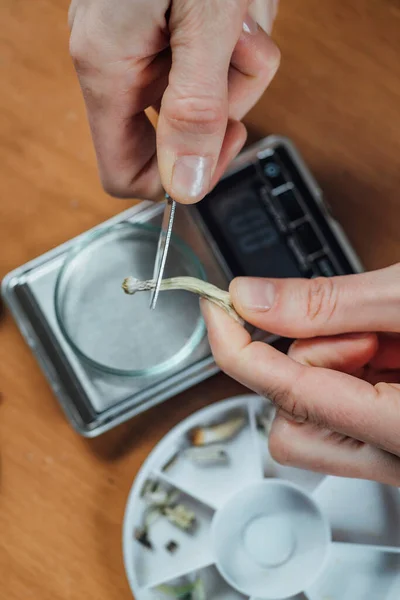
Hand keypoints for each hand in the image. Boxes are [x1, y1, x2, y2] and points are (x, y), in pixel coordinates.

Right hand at [68, 0, 279, 201]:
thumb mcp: (204, 20)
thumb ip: (195, 107)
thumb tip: (184, 187)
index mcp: (109, 69)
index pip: (125, 173)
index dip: (179, 176)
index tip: (226, 137)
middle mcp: (116, 60)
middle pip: (179, 131)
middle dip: (228, 99)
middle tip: (242, 49)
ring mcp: (137, 41)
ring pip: (204, 93)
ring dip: (240, 59)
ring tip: (241, 10)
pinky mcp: (158, 24)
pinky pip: (205, 57)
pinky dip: (234, 35)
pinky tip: (236, 3)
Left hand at [201, 264, 399, 486]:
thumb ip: (329, 305)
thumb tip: (253, 299)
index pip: (289, 396)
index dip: (238, 349)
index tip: (216, 311)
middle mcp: (394, 456)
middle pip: (291, 423)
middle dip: (301, 366)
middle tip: (354, 332)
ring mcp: (391, 451)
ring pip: (310, 412)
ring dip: (329, 364)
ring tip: (383, 339)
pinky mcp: (388, 434)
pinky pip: (337, 405)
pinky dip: (346, 368)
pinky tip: (385, 349)